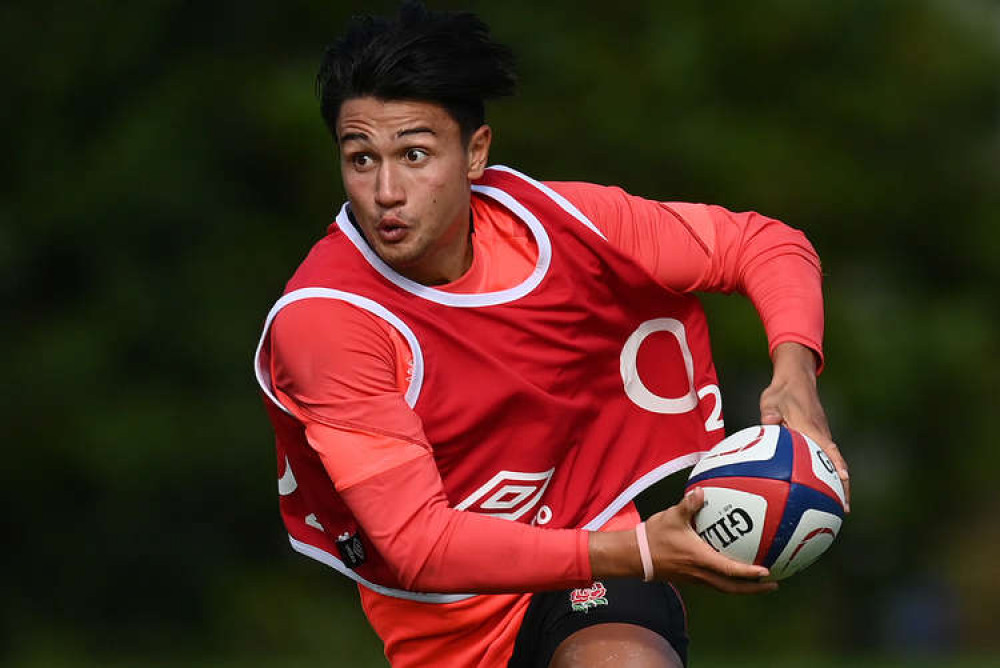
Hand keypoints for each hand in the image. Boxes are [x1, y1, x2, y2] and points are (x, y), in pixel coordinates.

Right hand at [643, 488, 777, 593]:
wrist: (636, 555)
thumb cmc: (655, 537)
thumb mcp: (672, 517)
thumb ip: (688, 505)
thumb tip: (701, 491)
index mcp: (700, 559)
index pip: (729, 570)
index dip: (749, 573)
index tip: (766, 572)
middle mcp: (701, 573)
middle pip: (732, 588)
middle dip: (754, 589)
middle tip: (773, 584)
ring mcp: (696, 578)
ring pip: (724, 588)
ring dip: (743, 587)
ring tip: (759, 582)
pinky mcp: (691, 577)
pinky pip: (715, 583)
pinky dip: (729, 581)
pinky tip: (733, 572)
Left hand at [760, 342, 849, 510]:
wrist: (795, 379)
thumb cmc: (782, 392)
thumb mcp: (771, 402)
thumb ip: (770, 415)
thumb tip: (767, 425)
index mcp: (810, 428)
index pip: (827, 449)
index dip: (836, 464)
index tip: (845, 479)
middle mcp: (820, 434)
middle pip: (836, 463)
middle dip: (843, 486)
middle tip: (844, 509)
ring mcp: (821, 436)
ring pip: (833, 463)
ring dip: (837, 483)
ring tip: (838, 507)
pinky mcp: (818, 437)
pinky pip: (825, 458)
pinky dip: (827, 474)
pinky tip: (820, 490)